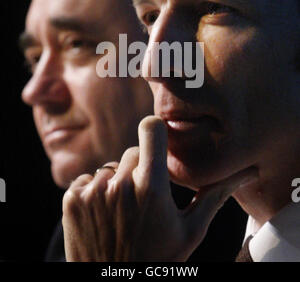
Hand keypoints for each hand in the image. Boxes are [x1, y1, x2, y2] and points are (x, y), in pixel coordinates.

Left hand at [62, 115, 256, 261]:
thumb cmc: (158, 259)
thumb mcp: (191, 230)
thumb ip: (215, 195)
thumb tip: (246, 173)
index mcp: (151, 187)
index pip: (150, 127)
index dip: (156, 130)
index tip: (159, 142)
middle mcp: (119, 184)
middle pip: (133, 151)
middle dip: (141, 168)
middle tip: (145, 198)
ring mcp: (92, 191)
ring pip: (110, 167)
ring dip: (118, 182)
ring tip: (124, 211)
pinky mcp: (71, 199)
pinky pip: (87, 179)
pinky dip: (95, 192)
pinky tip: (104, 215)